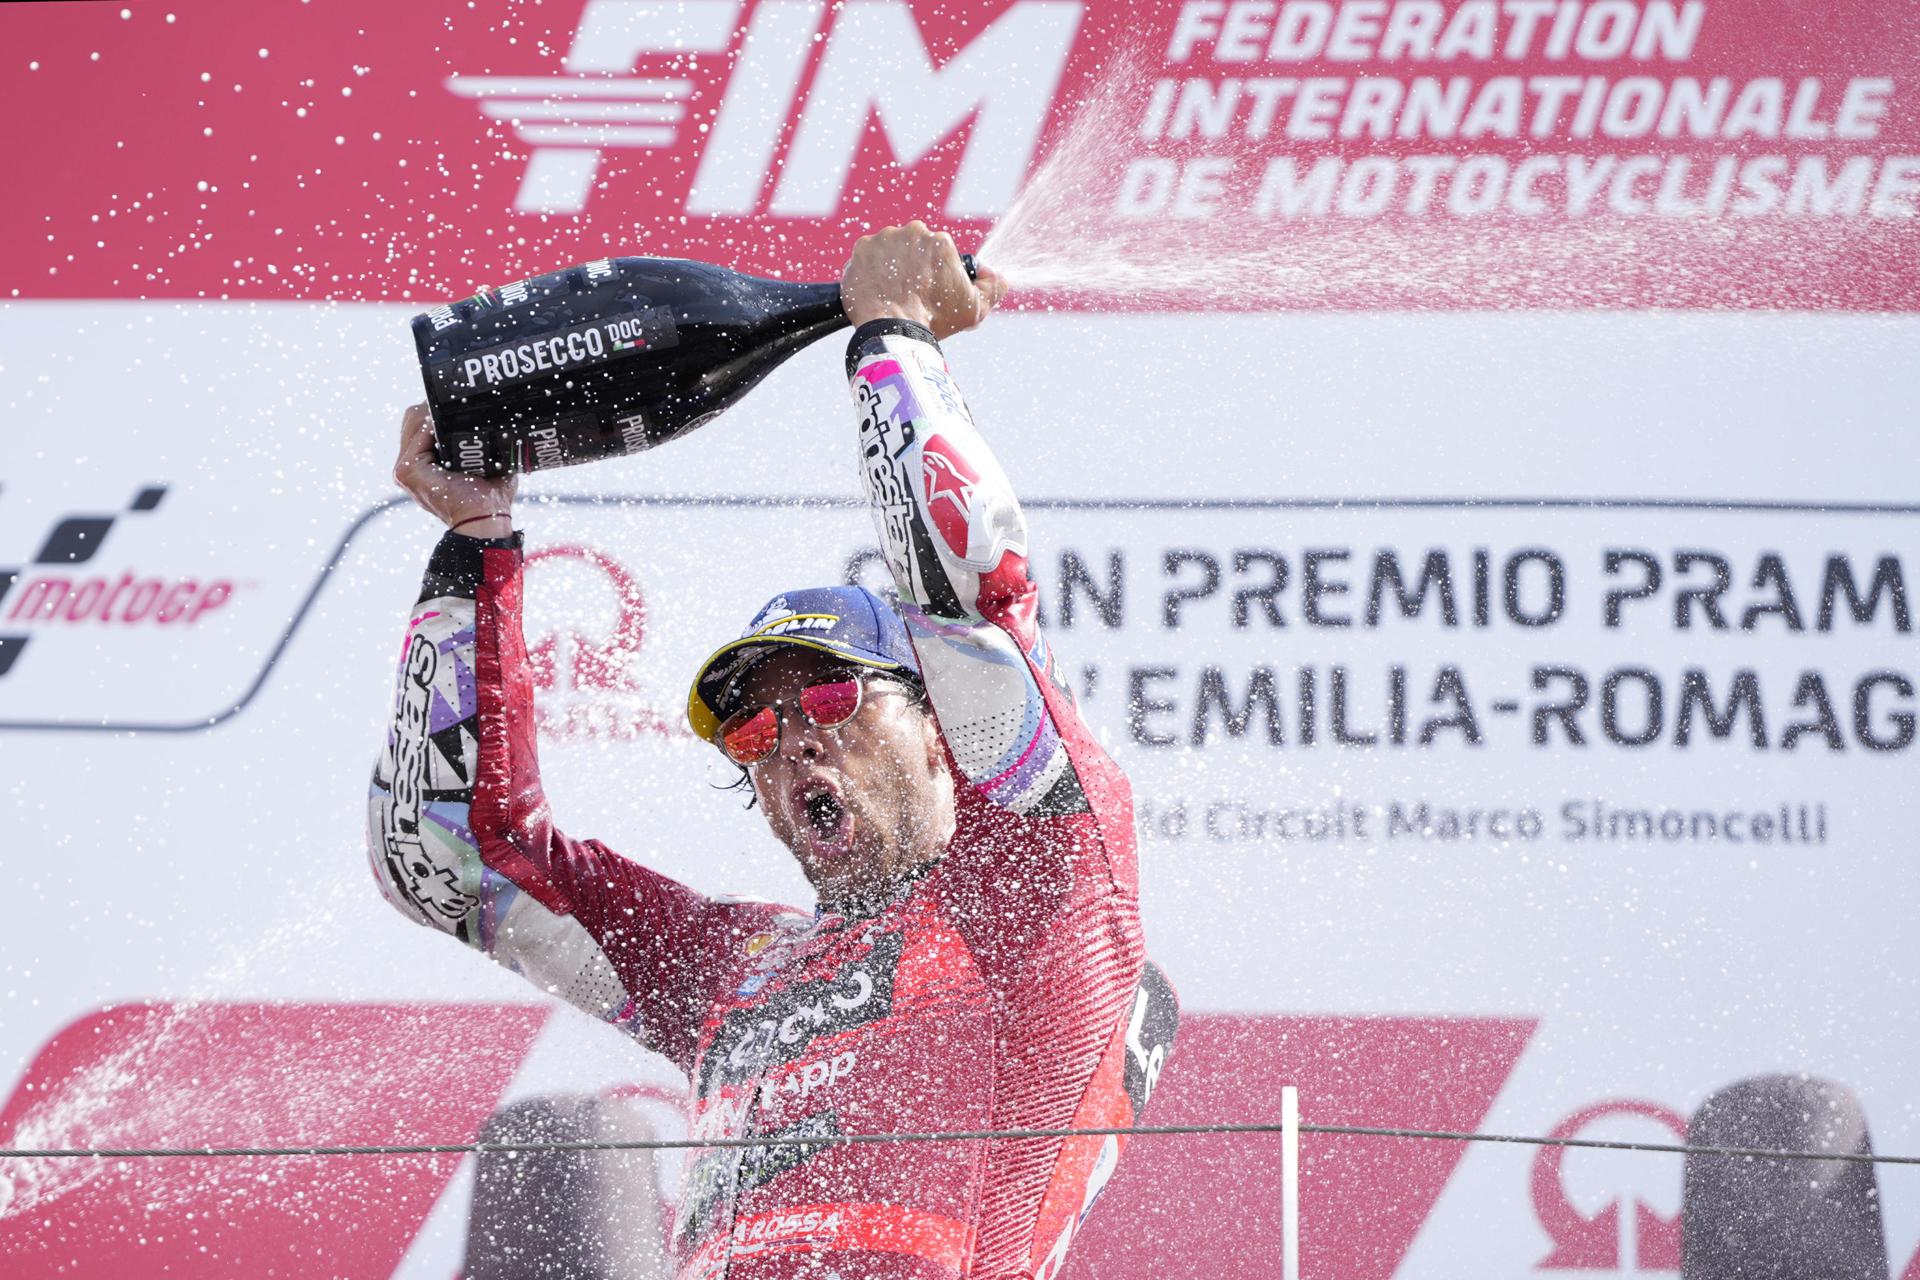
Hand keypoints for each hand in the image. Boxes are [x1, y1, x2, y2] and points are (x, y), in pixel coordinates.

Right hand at [392, 402, 515, 536]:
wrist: (486, 519)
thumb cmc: (491, 496)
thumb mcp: (486, 461)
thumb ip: (484, 441)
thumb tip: (500, 416)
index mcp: (424, 464)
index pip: (421, 424)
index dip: (437, 408)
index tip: (459, 397)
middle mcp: (410, 466)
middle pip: (414, 418)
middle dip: (435, 404)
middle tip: (459, 398)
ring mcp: (405, 469)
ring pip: (414, 421)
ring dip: (435, 409)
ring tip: (456, 406)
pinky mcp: (407, 471)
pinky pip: (418, 434)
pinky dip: (433, 422)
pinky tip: (448, 416)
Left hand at [841, 221, 1007, 339]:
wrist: (892, 329)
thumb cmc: (934, 319)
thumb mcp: (976, 309)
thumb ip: (995, 287)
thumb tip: (995, 273)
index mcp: (940, 241)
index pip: (939, 255)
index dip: (937, 275)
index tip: (930, 293)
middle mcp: (912, 232)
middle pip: (915, 249)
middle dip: (914, 268)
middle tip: (912, 295)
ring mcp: (883, 239)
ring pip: (890, 252)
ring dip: (892, 269)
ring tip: (893, 296)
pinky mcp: (859, 251)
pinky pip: (866, 260)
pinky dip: (870, 274)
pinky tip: (876, 293)